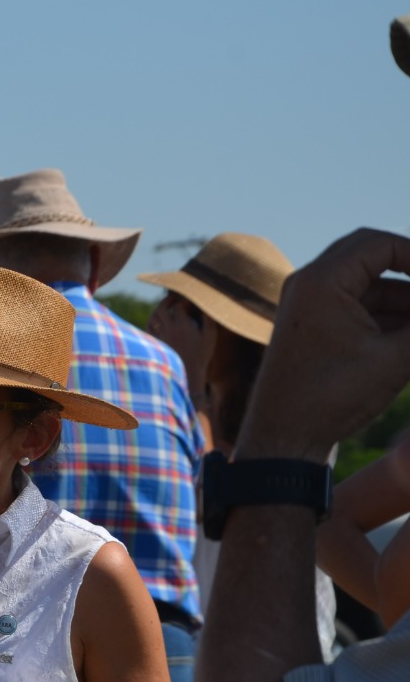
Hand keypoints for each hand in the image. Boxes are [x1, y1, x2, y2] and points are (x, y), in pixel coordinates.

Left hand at [147, 294, 211, 405]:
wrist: (188, 373)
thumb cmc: (201, 355)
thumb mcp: (210, 336)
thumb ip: (208, 320)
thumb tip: (206, 307)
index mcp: (182, 325)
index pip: (178, 306)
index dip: (184, 301)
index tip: (189, 301)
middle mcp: (168, 329)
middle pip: (161, 308)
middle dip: (167, 300)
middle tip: (173, 298)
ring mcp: (160, 336)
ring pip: (153, 317)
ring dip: (158, 310)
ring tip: (164, 307)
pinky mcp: (156, 343)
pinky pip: (148, 328)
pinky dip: (151, 321)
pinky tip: (156, 320)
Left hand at [240, 228, 409, 460]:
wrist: (284, 438)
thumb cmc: (333, 398)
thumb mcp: (397, 358)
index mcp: (321, 281)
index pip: (381, 243)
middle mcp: (308, 284)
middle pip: (373, 255)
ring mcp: (309, 305)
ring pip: (370, 284)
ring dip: (407, 299)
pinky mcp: (315, 326)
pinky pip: (360, 306)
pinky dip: (392, 315)